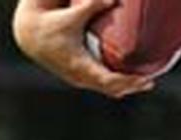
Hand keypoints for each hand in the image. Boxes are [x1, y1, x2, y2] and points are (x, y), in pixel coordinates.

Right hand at [12, 0, 153, 97]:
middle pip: (112, 89)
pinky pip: (101, 86)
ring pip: (107, 90)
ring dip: (126, 88)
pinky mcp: (79, 77)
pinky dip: (116, 84)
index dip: (128, 82)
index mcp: (80, 65)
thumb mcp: (71, 15)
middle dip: (132, 86)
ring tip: (145, 82)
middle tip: (151, 81)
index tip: (144, 79)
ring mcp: (79, 79)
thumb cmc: (51, 24)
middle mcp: (80, 77)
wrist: (30, 36)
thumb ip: (92, 6)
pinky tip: (129, 80)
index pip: (109, 81)